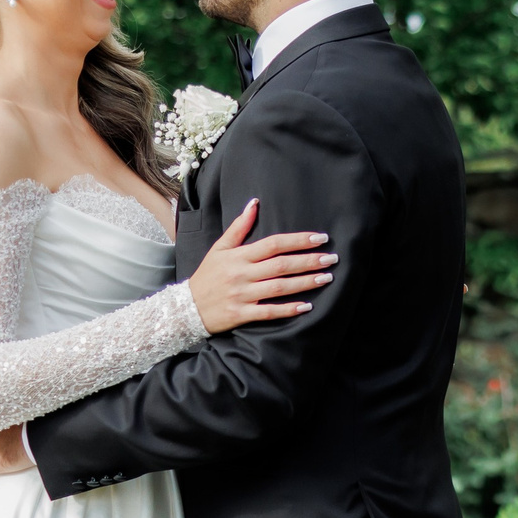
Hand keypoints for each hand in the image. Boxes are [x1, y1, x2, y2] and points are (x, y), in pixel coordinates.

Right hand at [187, 198, 334, 334]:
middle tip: (332, 258)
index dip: (298, 240)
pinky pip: (269, 312)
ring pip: (279, 288)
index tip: (320, 238)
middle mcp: (241, 274)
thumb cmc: (207, 276)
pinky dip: (288, 310)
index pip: (273, 243)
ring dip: (305, 283)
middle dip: (308, 261)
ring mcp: (242, 295)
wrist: (186, 308)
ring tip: (326, 278)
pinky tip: (307, 306)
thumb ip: (239, 227)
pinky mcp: (241, 314)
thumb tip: (255, 202)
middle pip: (280, 265)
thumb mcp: (219, 248)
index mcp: (238, 256)